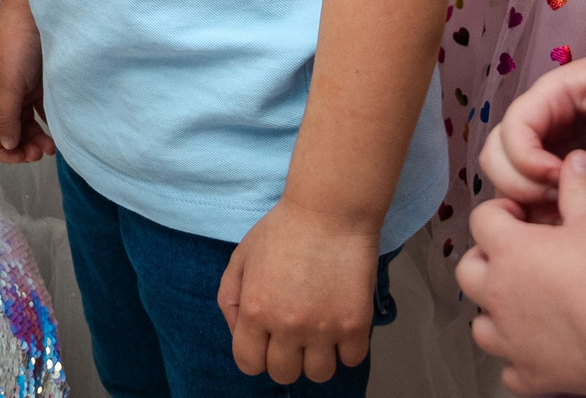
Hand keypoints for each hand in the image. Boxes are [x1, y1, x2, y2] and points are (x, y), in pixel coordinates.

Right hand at [0, 0, 54, 163]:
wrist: (36, 10)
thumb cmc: (15, 41)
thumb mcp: (7, 83)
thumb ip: (5, 115)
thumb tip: (7, 144)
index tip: (18, 156)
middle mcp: (1, 92)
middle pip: (6, 129)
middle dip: (20, 146)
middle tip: (38, 154)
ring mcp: (20, 87)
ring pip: (24, 122)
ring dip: (34, 138)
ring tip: (51, 148)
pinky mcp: (38, 81)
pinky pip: (39, 110)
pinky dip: (46, 123)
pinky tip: (57, 132)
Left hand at [216, 201, 377, 385]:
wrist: (329, 211)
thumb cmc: (283, 230)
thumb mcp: (241, 257)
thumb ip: (231, 299)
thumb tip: (239, 334)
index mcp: (255, 311)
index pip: (249, 364)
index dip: (256, 355)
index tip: (267, 341)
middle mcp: (287, 326)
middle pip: (283, 374)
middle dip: (286, 357)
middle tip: (294, 333)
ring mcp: (323, 329)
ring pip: (319, 374)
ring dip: (318, 356)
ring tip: (320, 330)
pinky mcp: (355, 325)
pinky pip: (351, 360)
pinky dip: (347, 348)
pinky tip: (341, 324)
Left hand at [456, 151, 585, 394]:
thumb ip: (577, 187)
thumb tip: (575, 160)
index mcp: (508, 250)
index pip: (482, 219)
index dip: (500, 215)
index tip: (523, 220)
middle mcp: (498, 293)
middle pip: (468, 270)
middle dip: (486, 263)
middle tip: (518, 262)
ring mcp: (509, 337)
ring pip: (480, 324)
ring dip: (494, 314)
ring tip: (523, 308)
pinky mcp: (528, 374)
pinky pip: (509, 370)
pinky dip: (519, 361)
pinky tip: (540, 352)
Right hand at [480, 43, 585, 213]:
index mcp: (550, 95)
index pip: (513, 127)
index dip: (527, 158)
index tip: (562, 177)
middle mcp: (536, 122)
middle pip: (495, 154)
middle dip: (519, 183)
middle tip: (561, 198)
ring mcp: (542, 146)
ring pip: (503, 176)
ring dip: (524, 199)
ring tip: (565, 209)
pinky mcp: (553, 169)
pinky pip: (525, 192)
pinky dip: (535, 210)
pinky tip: (567, 217)